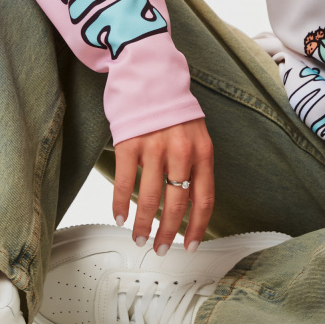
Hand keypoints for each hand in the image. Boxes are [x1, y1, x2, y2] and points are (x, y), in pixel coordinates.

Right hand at [112, 118, 213, 254]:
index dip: (199, 227)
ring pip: (151, 198)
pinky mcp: (129, 143)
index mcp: (203, 152)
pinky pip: (126, 182)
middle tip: (162, 249)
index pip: (204, 199)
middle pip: (177, 204)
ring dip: (144, 224)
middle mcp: (181, 151)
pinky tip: (120, 216)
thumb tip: (189, 203)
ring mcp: (154, 147)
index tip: (192, 245)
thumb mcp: (196, 135)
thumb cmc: (173, 109)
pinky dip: (122, 204)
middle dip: (170, 233)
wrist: (150, 74)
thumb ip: (195, 166)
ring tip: (140, 238)